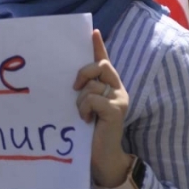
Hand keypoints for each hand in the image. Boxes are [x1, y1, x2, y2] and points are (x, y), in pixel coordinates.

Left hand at [74, 30, 132, 188]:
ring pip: (92, 85)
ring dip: (80, 101)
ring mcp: (119, 99)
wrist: (102, 156)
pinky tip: (86, 120)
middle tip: (73, 89)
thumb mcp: (85, 106)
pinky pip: (93, 99)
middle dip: (83, 73)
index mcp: (110, 85)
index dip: (98, 46)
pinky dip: (84, 109)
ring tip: (82, 115)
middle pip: (99, 66)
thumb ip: (83, 90)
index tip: (92, 31)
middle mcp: (118, 89)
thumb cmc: (90, 131)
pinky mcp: (116, 110)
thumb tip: (69, 79)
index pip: (104, 61)